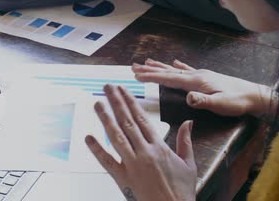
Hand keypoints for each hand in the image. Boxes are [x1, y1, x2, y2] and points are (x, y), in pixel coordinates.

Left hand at [86, 85, 195, 200]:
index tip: (123, 90)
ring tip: (97, 104)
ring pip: (116, 136)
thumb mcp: (189, 163)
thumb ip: (185, 141)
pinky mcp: (123, 179)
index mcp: (160, 147)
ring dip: (105, 119)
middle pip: (127, 122)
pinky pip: (107, 162)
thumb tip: (189, 122)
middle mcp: (145, 153)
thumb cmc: (181, 192)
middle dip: (116, 102)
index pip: (142, 118)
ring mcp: (133, 165)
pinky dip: (97, 149)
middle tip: (107, 88)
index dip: (131, 102)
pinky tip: (88, 138)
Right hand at [133, 59, 273, 116]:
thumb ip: (204, 101)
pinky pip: (186, 70)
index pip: (169, 79)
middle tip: (133, 67)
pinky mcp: (206, 77)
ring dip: (160, 66)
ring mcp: (201, 74)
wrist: (254, 95)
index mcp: (196, 81)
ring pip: (175, 70)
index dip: (152, 77)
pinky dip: (177, 66)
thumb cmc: (237, 102)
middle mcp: (196, 75)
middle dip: (150, 70)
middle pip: (168, 72)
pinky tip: (174, 62)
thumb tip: (188, 98)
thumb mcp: (221, 104)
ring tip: (146, 61)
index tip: (137, 75)